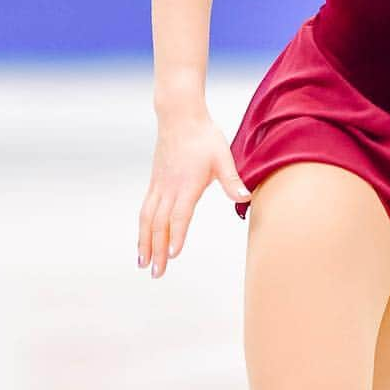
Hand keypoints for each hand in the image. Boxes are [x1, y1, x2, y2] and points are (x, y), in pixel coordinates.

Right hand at [137, 112, 249, 278]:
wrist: (180, 116)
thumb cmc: (203, 136)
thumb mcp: (223, 157)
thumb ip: (232, 180)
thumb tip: (246, 197)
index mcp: (187, 184)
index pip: (179, 215)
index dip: (176, 235)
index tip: (173, 255)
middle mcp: (169, 187)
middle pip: (159, 223)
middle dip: (157, 249)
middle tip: (157, 273)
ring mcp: (159, 185)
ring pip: (148, 218)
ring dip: (145, 241)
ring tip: (142, 262)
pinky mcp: (155, 181)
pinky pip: (145, 208)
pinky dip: (142, 226)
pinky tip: (143, 237)